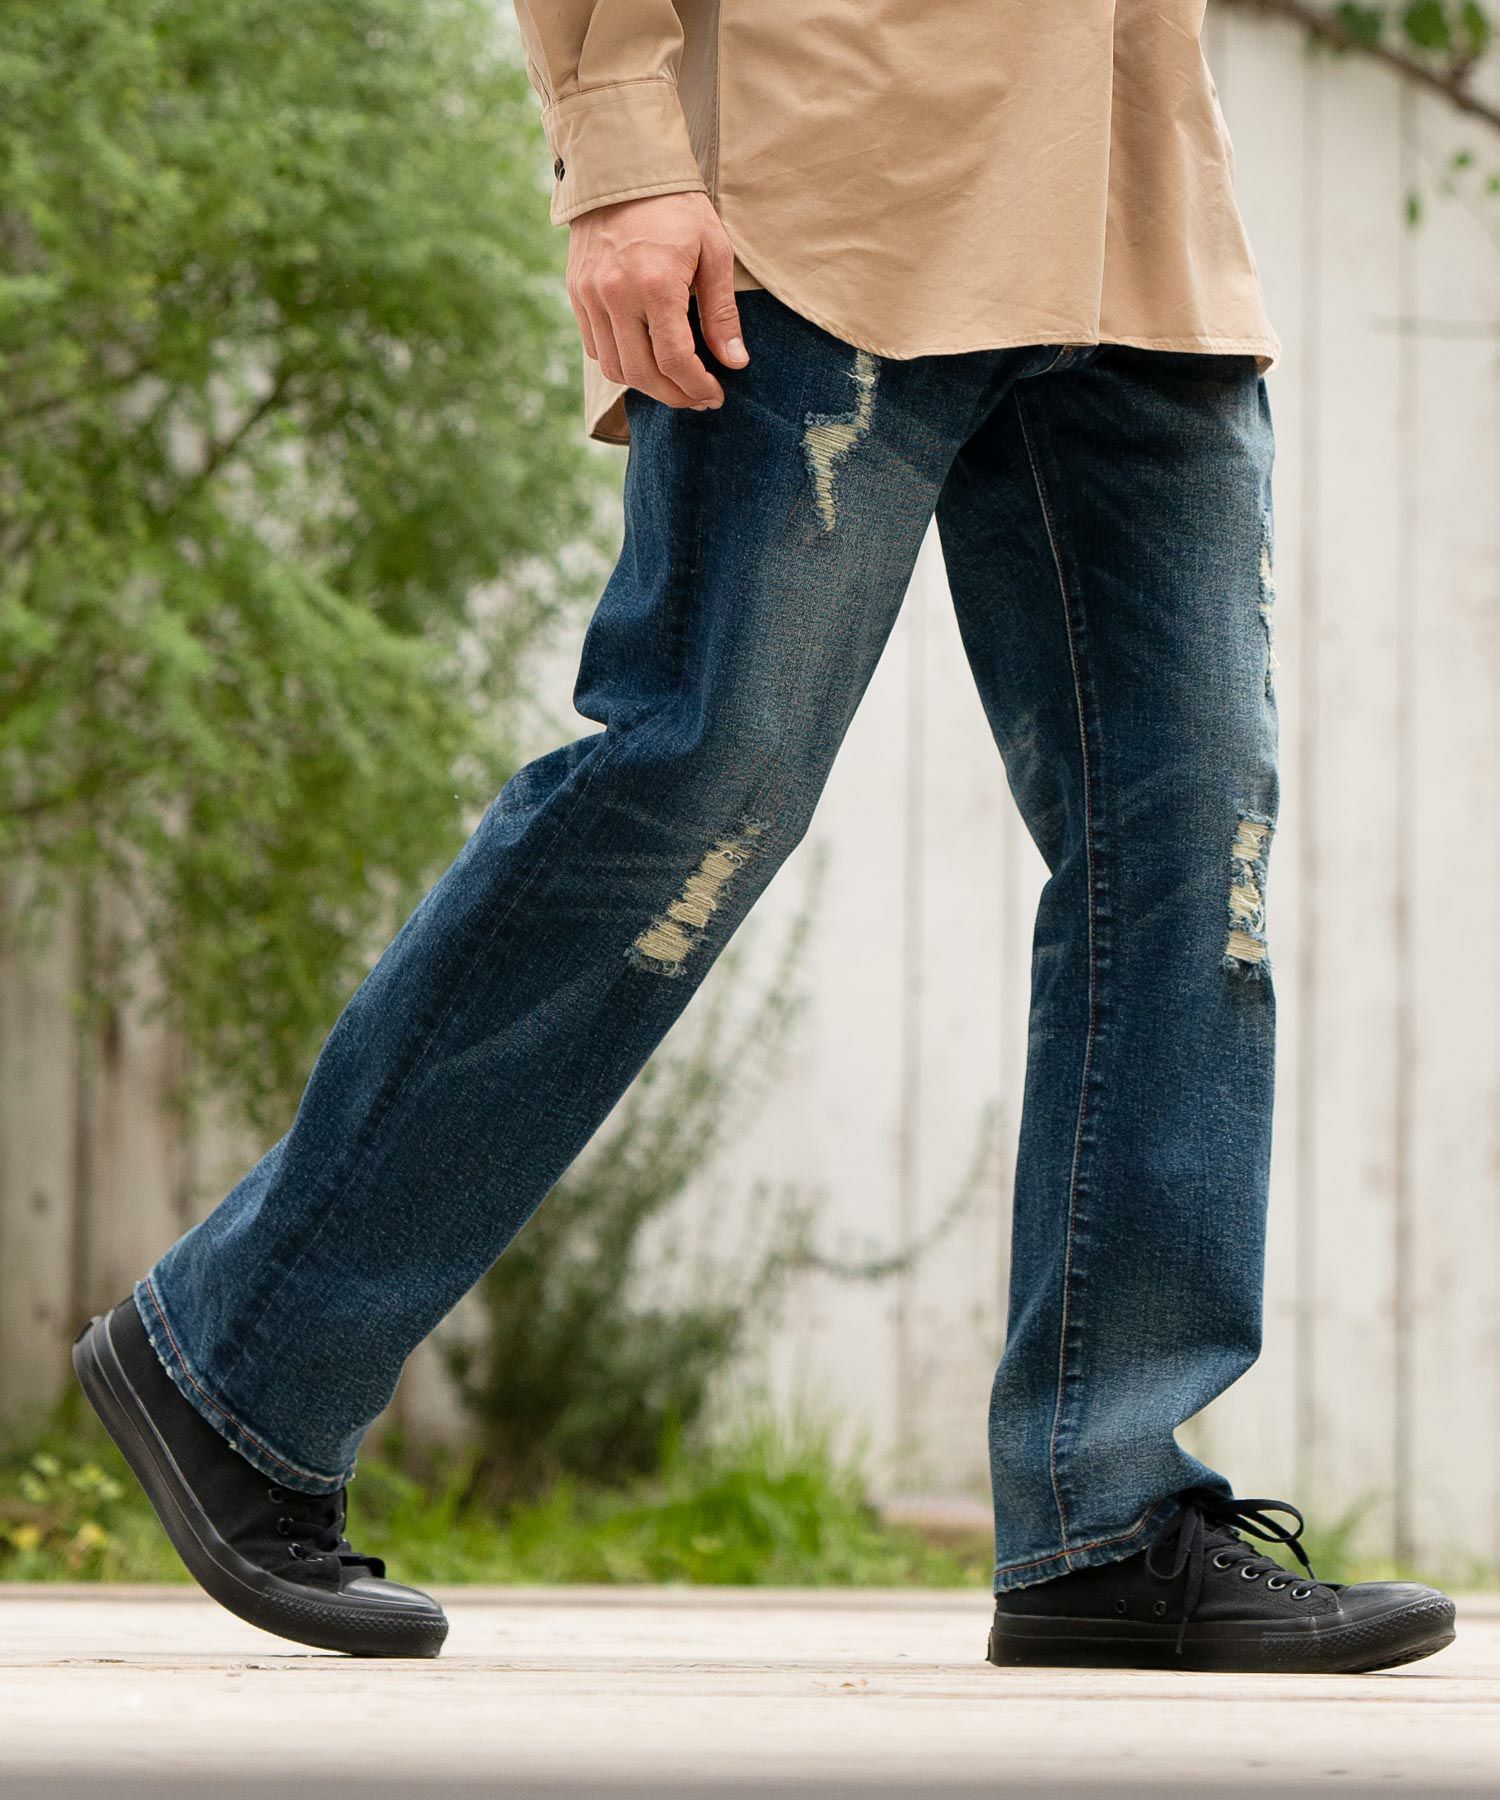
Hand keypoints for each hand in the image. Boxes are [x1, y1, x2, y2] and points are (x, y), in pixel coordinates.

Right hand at [566, 192, 749, 409]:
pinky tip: (646, 357)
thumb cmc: (677, 206)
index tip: (715, 395)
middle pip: (642, 374)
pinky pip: (595, 348)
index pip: (675, 361)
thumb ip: (722, 313)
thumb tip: (735, 363)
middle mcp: (616, 294)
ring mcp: (590, 295)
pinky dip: (621, 362)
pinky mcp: (576, 293)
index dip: (697, 388)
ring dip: (646, 384)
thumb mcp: (714, 252)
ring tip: (673, 381)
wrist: (622, 166)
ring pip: (614, 368)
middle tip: (698, 397)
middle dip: (674, 395)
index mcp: (655, 284)